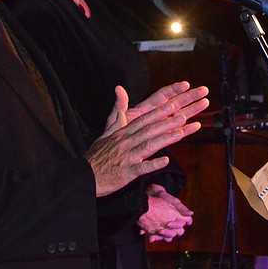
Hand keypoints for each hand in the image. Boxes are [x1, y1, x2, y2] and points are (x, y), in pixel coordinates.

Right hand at [86, 82, 208, 196]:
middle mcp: (126, 142)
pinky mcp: (126, 173)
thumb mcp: (105, 133)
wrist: (84, 176)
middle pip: (149, 130)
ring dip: (165, 139)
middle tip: (183, 115)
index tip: (172, 105)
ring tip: (181, 133)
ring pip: (148, 145)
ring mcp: (127, 157)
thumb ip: (117, 115)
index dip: (158, 112)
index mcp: (122, 134)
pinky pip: (141, 168)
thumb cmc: (96, 156)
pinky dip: (153, 164)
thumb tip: (119, 92)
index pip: (143, 120)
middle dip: (167, 122)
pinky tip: (166, 161)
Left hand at [137, 183, 192, 242]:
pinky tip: (143, 233)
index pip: (181, 229)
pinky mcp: (156, 229)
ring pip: (164, 237)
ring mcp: (165, 229)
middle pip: (174, 234)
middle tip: (160, 230)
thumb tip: (191, 213)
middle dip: (167, 234)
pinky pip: (154, 235)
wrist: (154, 195)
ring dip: (159, 237)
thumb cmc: (166, 198)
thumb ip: (182, 208)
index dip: (176, 227)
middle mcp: (173, 227)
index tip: (169, 224)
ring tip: (153, 236)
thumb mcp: (174, 202)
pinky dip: (149, 235)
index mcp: (180, 220)